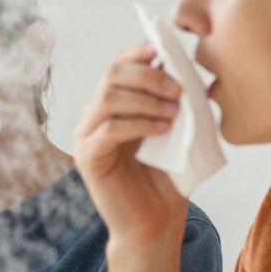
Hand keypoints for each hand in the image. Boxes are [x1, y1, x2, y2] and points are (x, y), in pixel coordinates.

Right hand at [74, 42, 188, 247]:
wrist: (156, 222)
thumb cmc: (169, 178)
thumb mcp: (178, 130)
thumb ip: (175, 101)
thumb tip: (184, 67)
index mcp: (115, 105)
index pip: (119, 65)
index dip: (140, 51)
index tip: (167, 49)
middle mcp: (95, 116)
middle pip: (112, 75)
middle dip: (148, 75)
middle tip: (179, 88)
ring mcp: (87, 137)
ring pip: (108, 98)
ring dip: (146, 98)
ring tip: (174, 111)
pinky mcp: (87, 158)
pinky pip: (108, 129)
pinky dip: (139, 123)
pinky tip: (163, 128)